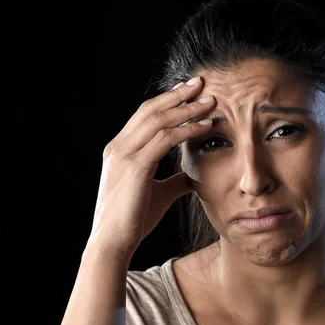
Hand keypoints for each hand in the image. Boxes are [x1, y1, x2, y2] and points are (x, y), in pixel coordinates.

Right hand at [86, 77, 214, 257]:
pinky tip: (206, 126)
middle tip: (201, 82)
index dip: (168, 101)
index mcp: (120, 149)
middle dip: (177, 94)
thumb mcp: (158, 193)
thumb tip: (191, 176)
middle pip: (151, 110)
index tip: (189, 91)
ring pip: (159, 120)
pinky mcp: (135, 167)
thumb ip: (174, 180)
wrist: (113, 242)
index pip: (145, 115)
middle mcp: (119, 147)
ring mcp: (124, 155)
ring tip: (211, 101)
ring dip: (187, 108)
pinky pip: (165, 140)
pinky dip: (187, 129)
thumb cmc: (134, 219)